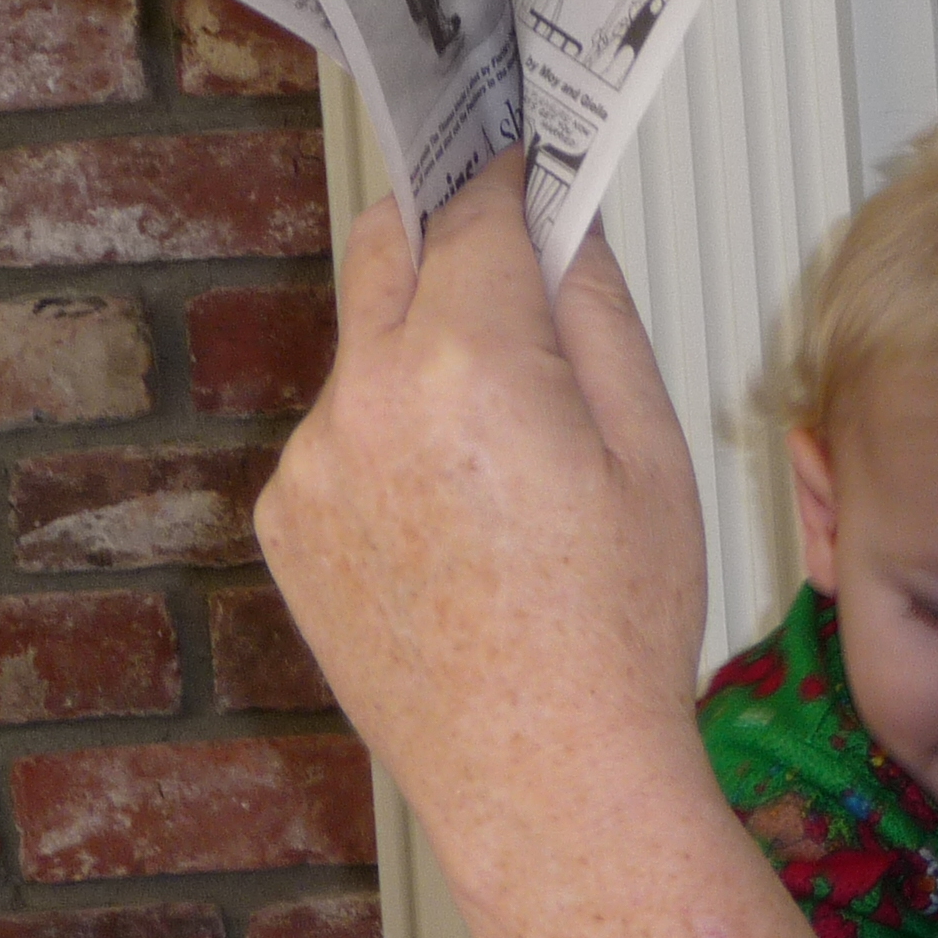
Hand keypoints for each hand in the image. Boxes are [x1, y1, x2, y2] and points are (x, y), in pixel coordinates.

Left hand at [256, 152, 707, 920]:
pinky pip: (337, 435)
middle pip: (386, 245)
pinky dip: (387, 439)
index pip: (475, 212)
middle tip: (501, 243)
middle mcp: (365, 400)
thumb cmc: (617, 630)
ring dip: (418, 350)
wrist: (543, 774)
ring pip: (362, 348)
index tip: (531, 162)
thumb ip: (598, 312)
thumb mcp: (653, 451)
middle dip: (444, 229)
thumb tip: (566, 219)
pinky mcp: (284, 519)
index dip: (511, 178)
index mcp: (467, 368)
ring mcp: (309, 462)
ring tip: (503, 451)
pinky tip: (457, 519)